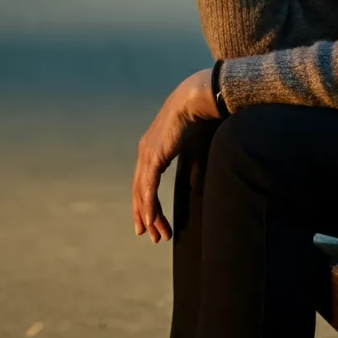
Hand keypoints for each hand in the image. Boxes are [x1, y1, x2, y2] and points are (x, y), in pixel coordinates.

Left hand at [133, 69, 220, 243]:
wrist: (194, 101)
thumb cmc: (197, 121)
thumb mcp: (193, 150)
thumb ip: (192, 169)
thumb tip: (195, 187)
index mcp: (153, 151)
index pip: (146, 183)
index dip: (148, 203)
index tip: (153, 222)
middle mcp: (146, 153)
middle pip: (141, 191)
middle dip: (146, 214)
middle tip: (150, 236)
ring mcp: (147, 155)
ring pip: (143, 192)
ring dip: (149, 215)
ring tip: (154, 235)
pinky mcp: (154, 156)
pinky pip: (149, 186)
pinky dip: (149, 205)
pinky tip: (151, 220)